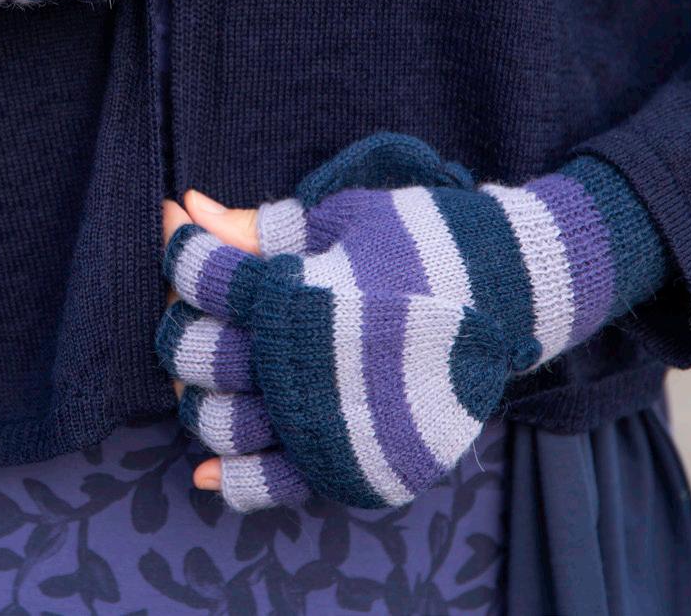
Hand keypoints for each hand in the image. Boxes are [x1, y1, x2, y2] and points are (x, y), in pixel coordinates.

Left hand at [157, 133, 663, 511]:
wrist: (512, 293)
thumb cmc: (423, 241)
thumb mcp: (341, 217)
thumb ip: (259, 225)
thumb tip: (187, 205)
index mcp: (295, 292)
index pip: (201, 273)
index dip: (179, 246)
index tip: (181, 229)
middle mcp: (300, 363)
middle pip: (194, 351)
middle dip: (179, 319)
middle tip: (195, 301)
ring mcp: (322, 420)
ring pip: (216, 419)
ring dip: (195, 392)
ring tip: (209, 367)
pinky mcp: (349, 461)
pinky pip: (270, 485)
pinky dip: (231, 479)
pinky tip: (206, 469)